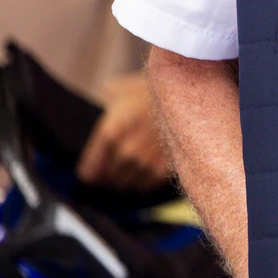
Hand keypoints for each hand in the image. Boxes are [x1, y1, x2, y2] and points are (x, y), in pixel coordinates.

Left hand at [77, 72, 170, 190]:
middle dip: (108, 175)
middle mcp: (127, 151)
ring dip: (126, 179)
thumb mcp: (118, 91)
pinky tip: (146, 167)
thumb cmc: (150, 90)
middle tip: (115, 164)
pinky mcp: (165, 170)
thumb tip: (88, 125)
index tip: (92, 171)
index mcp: (111, 132)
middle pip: (107, 180)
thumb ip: (99, 113)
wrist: (189, 95)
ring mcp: (147, 162)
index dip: (89, 172)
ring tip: (132, 165)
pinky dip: (143, 180)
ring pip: (125, 186)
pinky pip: (145, 187)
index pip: (89, 172)